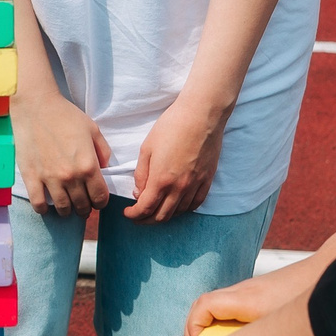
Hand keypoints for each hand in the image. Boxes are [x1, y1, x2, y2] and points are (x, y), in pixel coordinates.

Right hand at [15, 85, 110, 215]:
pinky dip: (44, 209)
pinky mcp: (32, 177)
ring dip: (68, 211)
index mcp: (88, 165)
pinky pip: (39, 204)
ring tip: (67, 206)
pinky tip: (47, 206)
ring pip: (63, 208)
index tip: (97, 200)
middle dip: (86, 208)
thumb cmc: (65, 115)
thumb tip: (104, 170)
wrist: (36, 106)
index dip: (101, 202)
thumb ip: (103, 152)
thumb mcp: (93, 130)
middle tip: (83, 204)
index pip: (100, 197)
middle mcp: (71, 176)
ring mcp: (50, 178)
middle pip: (82, 206)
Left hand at [125, 93, 225, 222]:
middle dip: (147, 220)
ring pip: (179, 213)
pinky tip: (177, 205)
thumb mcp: (147, 148)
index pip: (145, 209)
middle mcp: (179, 188)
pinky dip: (184, 209)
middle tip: (139, 216)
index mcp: (161, 179)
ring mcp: (195, 185)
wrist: (201, 115)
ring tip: (156, 209)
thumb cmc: (171, 127)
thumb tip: (139, 193)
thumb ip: (141, 174)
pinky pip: (196, 204)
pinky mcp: (207, 180)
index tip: (128, 213)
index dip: (134, 215)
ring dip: (165, 215)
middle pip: (162, 216)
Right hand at [183, 269, 301, 335]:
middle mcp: (244, 290)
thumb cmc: (306, 295)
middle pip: (205, 303)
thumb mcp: (279, 328)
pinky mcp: (261, 291)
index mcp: (245, 299)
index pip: (204, 305)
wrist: (324, 271)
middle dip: (198, 326)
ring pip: (219, 303)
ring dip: (213, 322)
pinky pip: (233, 303)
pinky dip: (228, 318)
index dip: (193, 325)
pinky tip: (243, 335)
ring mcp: (252, 288)